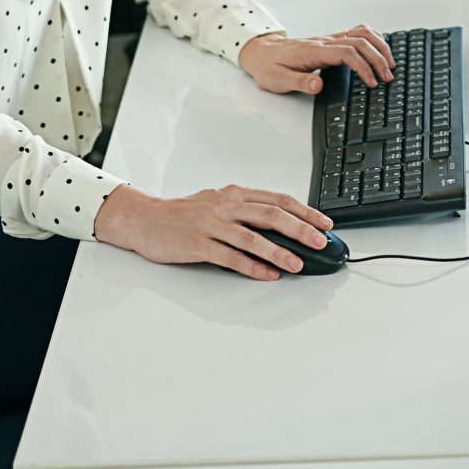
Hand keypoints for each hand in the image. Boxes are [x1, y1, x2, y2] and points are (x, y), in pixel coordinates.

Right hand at [93, 183, 332, 280]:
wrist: (144, 219)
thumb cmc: (182, 214)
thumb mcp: (217, 203)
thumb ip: (246, 211)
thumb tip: (281, 226)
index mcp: (234, 194)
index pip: (278, 199)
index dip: (304, 211)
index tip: (325, 223)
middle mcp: (226, 206)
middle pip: (271, 215)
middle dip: (301, 229)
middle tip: (320, 242)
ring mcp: (211, 224)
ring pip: (252, 237)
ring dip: (278, 252)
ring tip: (297, 264)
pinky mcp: (197, 244)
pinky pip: (230, 257)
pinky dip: (251, 266)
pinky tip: (267, 274)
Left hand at [238, 25, 395, 93]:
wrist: (260, 52)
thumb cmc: (269, 67)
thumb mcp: (278, 80)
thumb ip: (298, 82)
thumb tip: (317, 85)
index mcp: (314, 51)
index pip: (347, 53)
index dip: (363, 66)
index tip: (371, 82)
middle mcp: (324, 42)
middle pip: (360, 42)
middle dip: (378, 58)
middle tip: (387, 76)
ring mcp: (329, 39)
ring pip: (361, 34)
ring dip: (379, 46)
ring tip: (389, 63)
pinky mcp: (331, 40)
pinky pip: (357, 32)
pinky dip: (372, 38)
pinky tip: (379, 48)